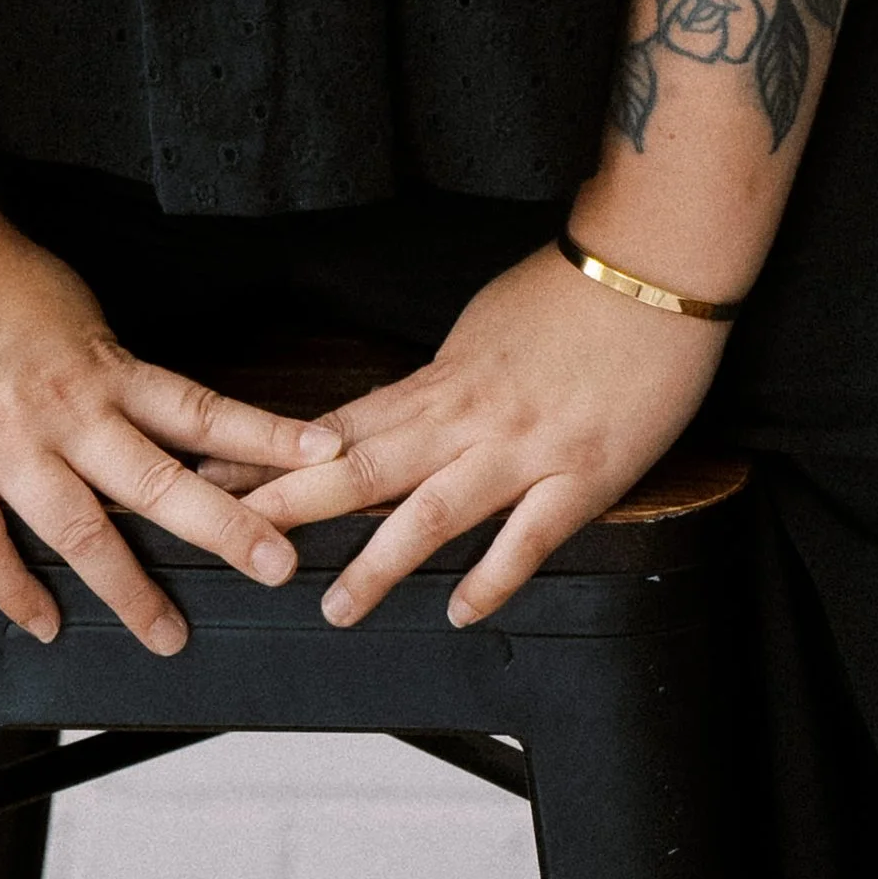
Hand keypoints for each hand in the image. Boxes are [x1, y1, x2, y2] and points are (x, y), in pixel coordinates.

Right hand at [0, 199, 335, 654]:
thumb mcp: (67, 305)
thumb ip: (101, 363)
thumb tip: (140, 403)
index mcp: (102, 364)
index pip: (202, 407)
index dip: (266, 434)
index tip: (326, 454)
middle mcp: (67, 410)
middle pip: (159, 481)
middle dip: (224, 528)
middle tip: (279, 567)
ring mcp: (5, 443)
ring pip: (81, 530)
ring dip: (128, 587)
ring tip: (168, 635)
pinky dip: (16, 590)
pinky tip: (45, 623)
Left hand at [228, 240, 723, 628]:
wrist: (655, 267)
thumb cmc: (574, 289)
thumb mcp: (486, 325)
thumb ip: (444, 380)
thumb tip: (403, 412)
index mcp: (443, 378)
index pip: (343, 424)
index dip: (279, 459)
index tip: (222, 477)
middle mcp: (470, 416)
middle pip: (366, 467)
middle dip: (295, 506)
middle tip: (233, 540)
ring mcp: (524, 448)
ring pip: (436, 511)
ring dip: (380, 562)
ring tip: (335, 607)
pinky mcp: (583, 475)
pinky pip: (529, 535)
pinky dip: (492, 575)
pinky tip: (459, 611)